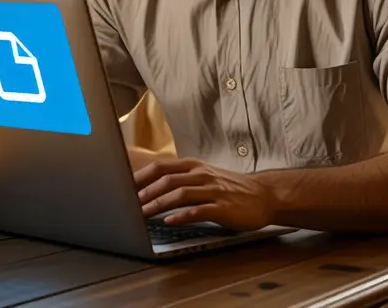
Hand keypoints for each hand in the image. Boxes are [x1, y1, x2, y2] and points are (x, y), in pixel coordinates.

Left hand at [134, 157, 276, 230]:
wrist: (264, 195)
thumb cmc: (231, 188)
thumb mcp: (206, 177)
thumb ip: (183, 179)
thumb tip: (153, 188)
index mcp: (195, 167)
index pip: (161, 167)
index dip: (141, 176)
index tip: (123, 186)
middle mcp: (202, 175)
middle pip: (167, 179)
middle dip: (145, 192)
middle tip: (127, 204)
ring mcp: (213, 190)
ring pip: (180, 193)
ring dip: (159, 204)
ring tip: (142, 214)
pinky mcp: (222, 207)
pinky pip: (199, 210)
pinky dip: (182, 215)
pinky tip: (169, 222)